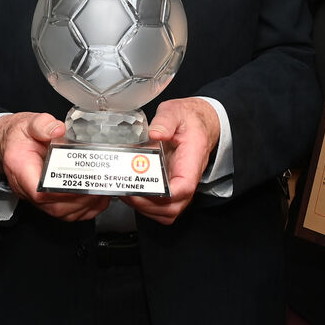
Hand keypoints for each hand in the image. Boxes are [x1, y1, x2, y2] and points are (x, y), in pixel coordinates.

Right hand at [0, 112, 109, 221]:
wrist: (12, 142)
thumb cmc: (20, 135)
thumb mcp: (29, 123)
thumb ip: (42, 124)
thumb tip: (58, 129)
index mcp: (21, 168)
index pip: (39, 192)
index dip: (62, 193)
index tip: (81, 185)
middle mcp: (26, 187)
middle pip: (54, 206)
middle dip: (80, 200)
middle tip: (100, 186)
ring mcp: (36, 197)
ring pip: (61, 212)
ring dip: (84, 206)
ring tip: (102, 191)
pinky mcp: (46, 199)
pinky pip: (64, 213)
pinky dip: (83, 210)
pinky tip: (97, 200)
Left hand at [123, 97, 220, 224]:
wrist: (198, 123)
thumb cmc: (188, 120)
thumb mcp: (176, 112)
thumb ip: (166, 120)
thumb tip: (155, 132)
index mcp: (191, 161)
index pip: (183, 188)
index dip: (164, 196)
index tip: (143, 189)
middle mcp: (187, 178)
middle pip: (173, 207)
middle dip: (147, 206)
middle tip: (126, 192)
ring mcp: (179, 185)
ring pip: (166, 212)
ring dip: (145, 209)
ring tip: (125, 194)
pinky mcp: (171, 186)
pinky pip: (162, 207)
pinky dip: (146, 207)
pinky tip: (132, 193)